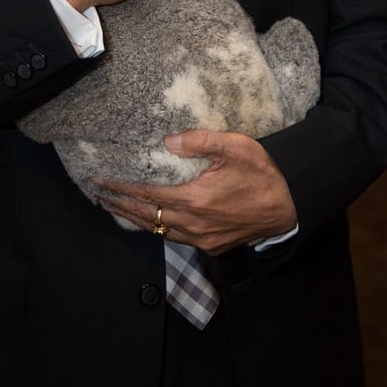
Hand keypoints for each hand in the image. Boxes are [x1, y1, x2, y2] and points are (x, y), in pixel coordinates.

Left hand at [95, 129, 296, 254]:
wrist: (289, 207)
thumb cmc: (262, 174)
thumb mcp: (237, 147)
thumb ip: (202, 141)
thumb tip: (169, 141)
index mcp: (196, 199)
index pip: (149, 195)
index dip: (122, 189)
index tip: (102, 181)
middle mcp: (195, 224)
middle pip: (147, 217)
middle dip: (120, 205)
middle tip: (98, 195)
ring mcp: (202, 238)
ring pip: (159, 231)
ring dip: (134, 219)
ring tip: (114, 207)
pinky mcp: (211, 246)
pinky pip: (175, 238)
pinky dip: (157, 228)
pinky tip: (149, 220)